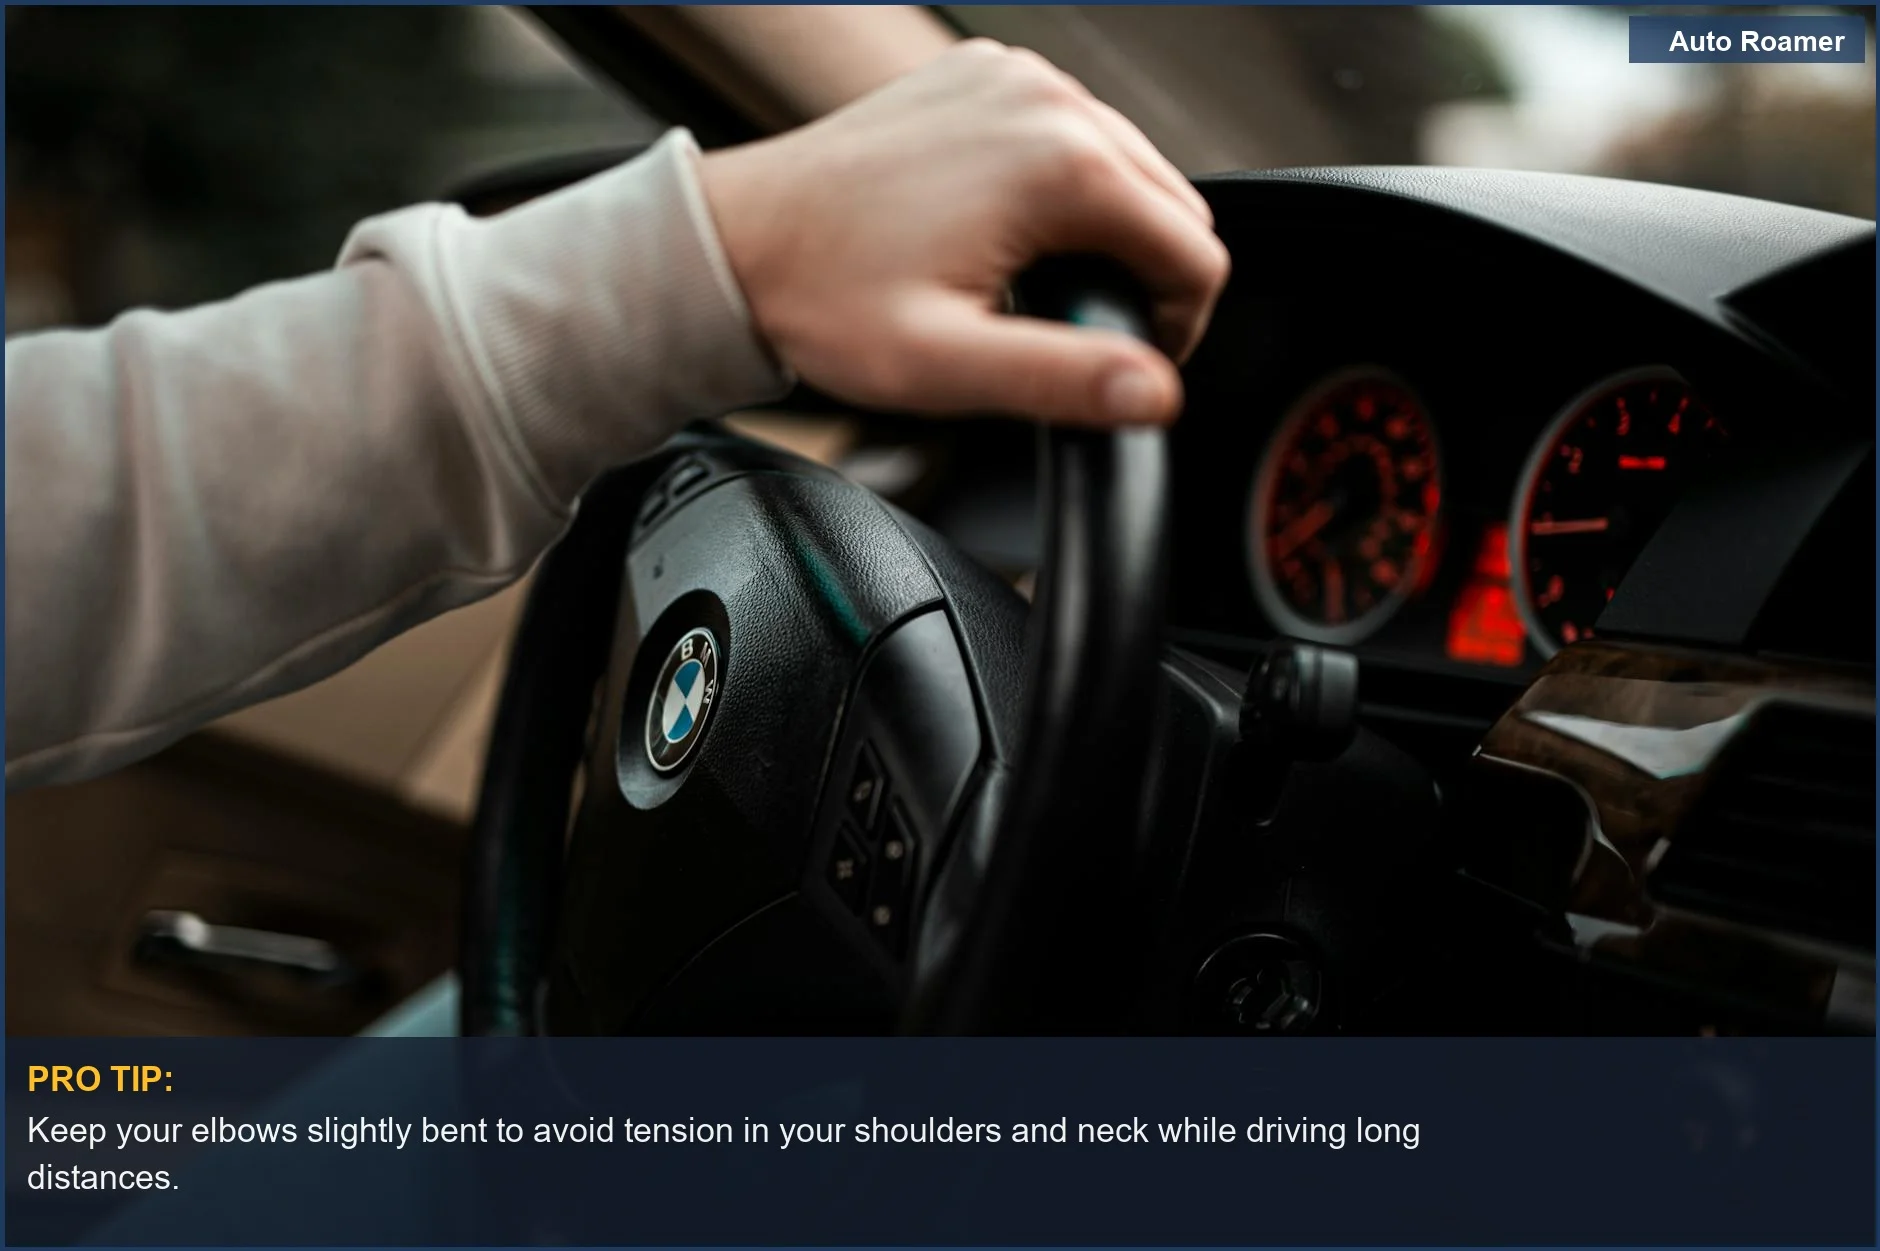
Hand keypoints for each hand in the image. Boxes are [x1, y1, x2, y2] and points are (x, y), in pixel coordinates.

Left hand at [699, 39, 1229, 427]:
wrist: (738, 242)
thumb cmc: (825, 297)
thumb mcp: (948, 365)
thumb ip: (1063, 379)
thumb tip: (1155, 394)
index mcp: (1061, 163)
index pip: (1196, 252)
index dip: (1177, 328)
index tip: (1122, 364)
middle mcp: (1048, 100)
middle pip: (1172, 203)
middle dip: (1147, 276)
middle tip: (1078, 337)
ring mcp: (1015, 79)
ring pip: (1127, 166)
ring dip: (1109, 232)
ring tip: (1038, 292)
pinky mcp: (983, 78)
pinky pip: (1069, 134)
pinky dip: (1063, 188)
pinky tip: (1009, 237)